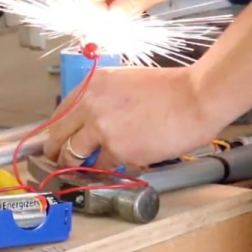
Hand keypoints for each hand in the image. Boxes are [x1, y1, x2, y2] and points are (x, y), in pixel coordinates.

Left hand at [43, 66, 227, 169]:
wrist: (195, 98)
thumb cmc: (169, 90)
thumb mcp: (125, 81)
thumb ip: (102, 99)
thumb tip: (90, 121)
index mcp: (91, 85)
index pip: (59, 114)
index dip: (56, 132)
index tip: (57, 142)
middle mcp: (90, 105)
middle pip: (57, 137)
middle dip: (57, 154)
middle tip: (59, 162)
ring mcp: (101, 129)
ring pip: (74, 156)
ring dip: (80, 166)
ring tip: (85, 171)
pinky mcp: (117, 150)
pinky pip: (104, 166)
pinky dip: (111, 170)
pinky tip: (118, 167)